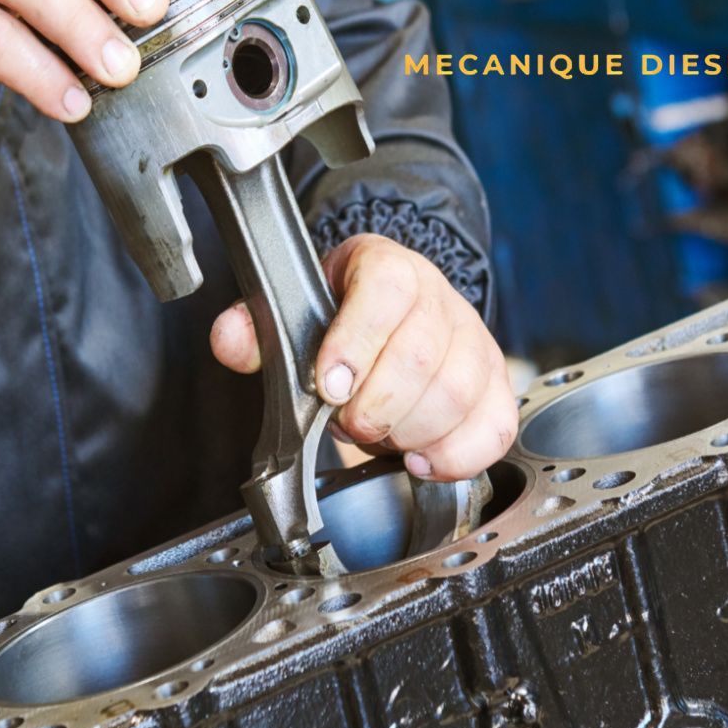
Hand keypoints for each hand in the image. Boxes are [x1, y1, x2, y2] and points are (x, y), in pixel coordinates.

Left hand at [212, 234, 516, 480]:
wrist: (396, 314)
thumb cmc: (344, 318)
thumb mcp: (295, 312)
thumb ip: (256, 327)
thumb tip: (230, 339)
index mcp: (387, 268)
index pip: (386, 288)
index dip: (357, 341)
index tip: (329, 385)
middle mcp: (439, 299)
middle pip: (423, 352)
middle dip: (376, 406)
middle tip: (348, 422)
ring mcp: (474, 341)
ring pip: (459, 392)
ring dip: (410, 432)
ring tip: (381, 438)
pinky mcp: (496, 384)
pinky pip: (495, 425)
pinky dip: (456, 454)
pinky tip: (421, 459)